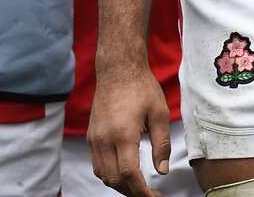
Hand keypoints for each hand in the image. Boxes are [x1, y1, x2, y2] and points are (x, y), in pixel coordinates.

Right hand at [90, 62, 172, 196]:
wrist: (118, 69)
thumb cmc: (141, 87)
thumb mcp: (160, 113)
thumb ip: (162, 144)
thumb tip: (162, 170)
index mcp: (122, 134)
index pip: (128, 175)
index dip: (141, 191)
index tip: (154, 196)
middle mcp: (104, 139)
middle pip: (114, 180)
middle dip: (132, 192)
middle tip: (150, 194)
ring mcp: (94, 139)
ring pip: (103, 175)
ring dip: (120, 185)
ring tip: (139, 186)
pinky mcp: (91, 136)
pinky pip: (97, 165)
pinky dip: (110, 175)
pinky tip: (124, 172)